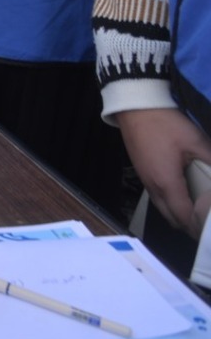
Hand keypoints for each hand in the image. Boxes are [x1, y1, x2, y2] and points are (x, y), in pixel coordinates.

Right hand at [116, 107, 210, 232]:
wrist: (136, 108)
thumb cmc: (166, 125)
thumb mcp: (196, 142)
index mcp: (167, 183)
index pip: (183, 216)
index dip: (198, 227)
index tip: (210, 231)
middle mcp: (153, 187)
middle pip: (170, 218)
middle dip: (188, 226)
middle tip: (205, 224)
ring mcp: (144, 179)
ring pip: (161, 208)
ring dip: (177, 215)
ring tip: (196, 212)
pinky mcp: (141, 172)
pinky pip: (156, 197)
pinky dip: (169, 203)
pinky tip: (182, 194)